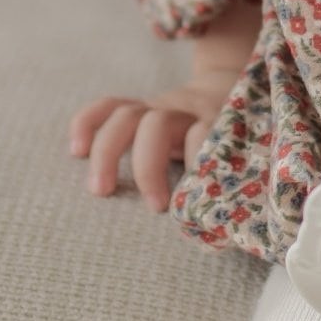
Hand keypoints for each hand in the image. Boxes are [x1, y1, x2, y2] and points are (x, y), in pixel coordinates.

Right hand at [67, 71, 238, 212]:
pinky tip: (75, 151)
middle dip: (147, 166)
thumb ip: (234, 188)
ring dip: (108, 152)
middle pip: (158, 124)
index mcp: (216, 124)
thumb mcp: (245, 156)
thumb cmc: (234, 140)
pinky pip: (107, 106)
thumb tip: (219, 232)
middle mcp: (185, 113)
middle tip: (153, 208)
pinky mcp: (138, 107)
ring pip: (127, 115)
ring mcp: (159, 107)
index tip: (192, 198)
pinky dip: (87, 123)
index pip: (203, 133)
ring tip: (100, 190)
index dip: (195, 159)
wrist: (227, 87)